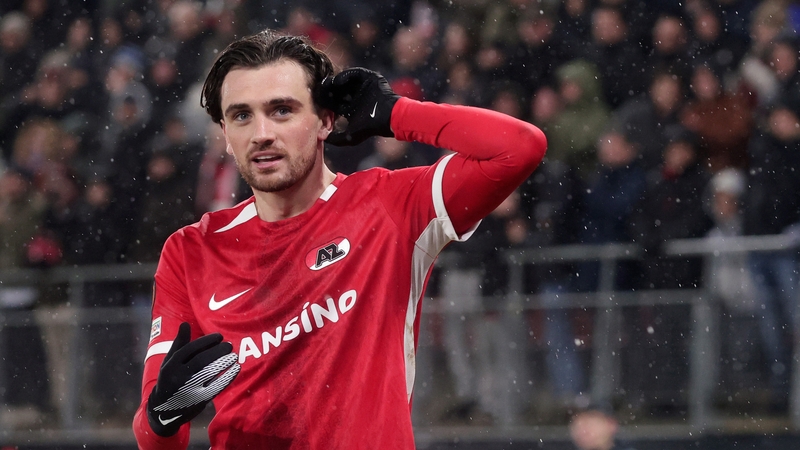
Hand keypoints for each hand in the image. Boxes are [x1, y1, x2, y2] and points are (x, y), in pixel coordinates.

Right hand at [146, 322, 239, 436]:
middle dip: (217, 351)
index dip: (206, 341)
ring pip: (209, 373)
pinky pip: (216, 387)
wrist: (163, 409)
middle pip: (201, 360)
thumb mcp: (169, 361)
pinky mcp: (198, 400)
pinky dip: (227, 377)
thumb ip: (179, 343)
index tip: (219, 336)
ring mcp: (189, 389)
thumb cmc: (170, 379)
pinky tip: (235, 369)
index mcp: (170, 365)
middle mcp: (178, 377)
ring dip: (224, 362)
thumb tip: (185, 324)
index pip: (190, 349)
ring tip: (233, 355)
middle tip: (229, 345)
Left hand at [318, 67, 399, 145]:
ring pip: (345, 81)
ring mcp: (362, 87)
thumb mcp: (351, 137)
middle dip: (329, 90)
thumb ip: (337, 139)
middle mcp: (355, 97)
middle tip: (319, 89)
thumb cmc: (371, 127)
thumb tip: (323, 139)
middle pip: (338, 91)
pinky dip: (345, 75)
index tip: (317, 100)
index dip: (325, 101)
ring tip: (328, 84)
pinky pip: (355, 73)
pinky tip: (337, 81)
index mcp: (350, 109)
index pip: (334, 103)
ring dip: (335, 82)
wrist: (389, 117)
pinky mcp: (369, 78)